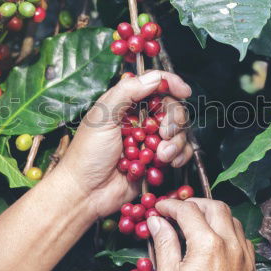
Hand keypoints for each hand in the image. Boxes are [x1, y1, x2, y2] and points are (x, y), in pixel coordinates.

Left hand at [54, 71, 193, 219]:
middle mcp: (141, 120)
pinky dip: (180, 156)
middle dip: (174, 119)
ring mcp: (151, 140)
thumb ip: (127, 92)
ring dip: (176, 142)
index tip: (184, 91)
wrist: (86, 193)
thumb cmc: (87, 154)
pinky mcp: (158, 160)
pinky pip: (181, 152)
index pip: (154, 85)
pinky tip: (167, 163)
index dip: (171, 84)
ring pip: (180, 131)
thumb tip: (155, 77)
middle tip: (164, 133)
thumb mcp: (102, 116)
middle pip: (172, 107)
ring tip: (160, 156)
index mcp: (125, 104)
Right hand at [146, 198, 256, 270]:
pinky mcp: (251, 270)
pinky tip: (215, 242)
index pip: (188, 211)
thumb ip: (164, 243)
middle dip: (195, 203)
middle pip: (216, 207)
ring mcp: (245, 258)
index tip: (160, 208)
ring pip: (233, 221)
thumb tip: (157, 221)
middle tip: (178, 210)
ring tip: (196, 223)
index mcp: (208, 244)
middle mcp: (231, 245)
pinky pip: (243, 240)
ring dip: (214, 216)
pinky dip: (228, 232)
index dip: (171, 205)